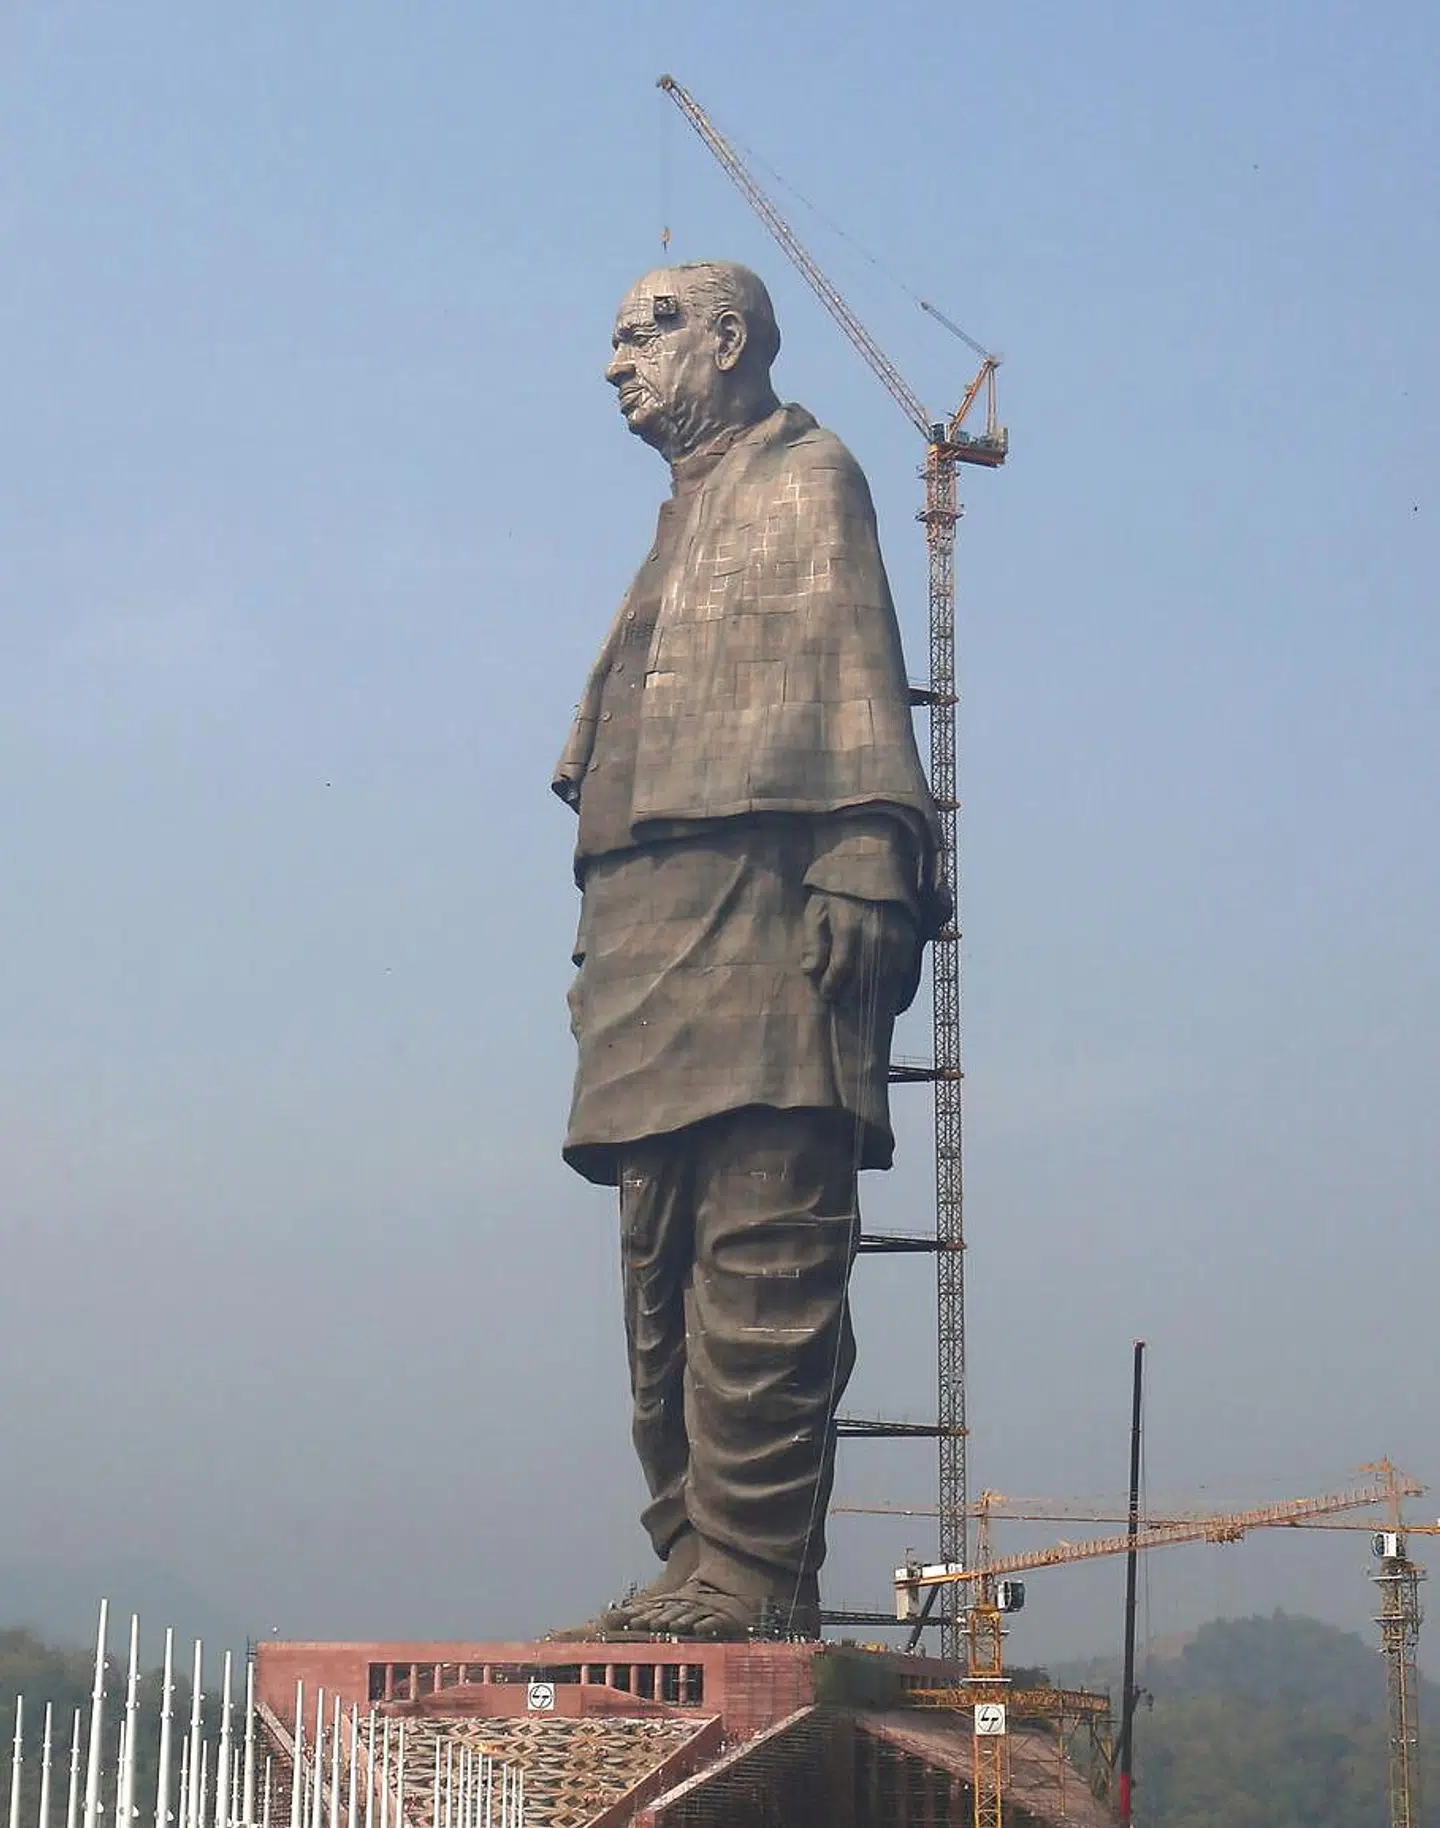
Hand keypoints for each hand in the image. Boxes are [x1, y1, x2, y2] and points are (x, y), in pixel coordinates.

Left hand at [801, 891, 918, 1004]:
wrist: (871, 864)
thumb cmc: (837, 891)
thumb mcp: (817, 908)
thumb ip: (813, 940)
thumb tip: (809, 971)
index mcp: (850, 926)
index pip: (841, 968)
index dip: (831, 986)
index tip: (825, 994)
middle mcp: (877, 934)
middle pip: (865, 978)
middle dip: (851, 995)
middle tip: (841, 1004)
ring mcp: (897, 937)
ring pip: (887, 978)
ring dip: (873, 994)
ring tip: (861, 1002)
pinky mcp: (910, 938)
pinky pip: (904, 971)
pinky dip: (894, 986)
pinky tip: (884, 994)